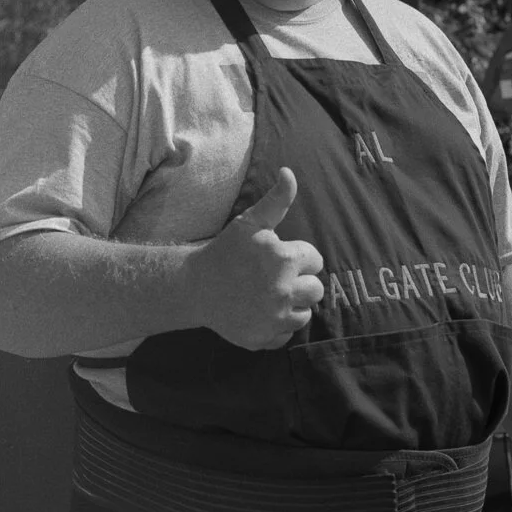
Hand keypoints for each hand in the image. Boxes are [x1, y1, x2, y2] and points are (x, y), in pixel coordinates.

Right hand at [198, 167, 324, 349]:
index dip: (297, 257)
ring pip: (305, 313)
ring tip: (269, 295)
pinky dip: (278, 325)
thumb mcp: (250, 222)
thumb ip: (277, 200)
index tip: (276, 258)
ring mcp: (274, 318)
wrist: (195, 286)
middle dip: (299, 282)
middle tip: (274, 278)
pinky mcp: (265, 338)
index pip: (315, 260)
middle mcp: (284, 291)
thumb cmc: (226, 251)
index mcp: (285, 260)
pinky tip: (261, 312)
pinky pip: (288, 333)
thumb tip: (288, 172)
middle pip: (316, 290)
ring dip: (293, 305)